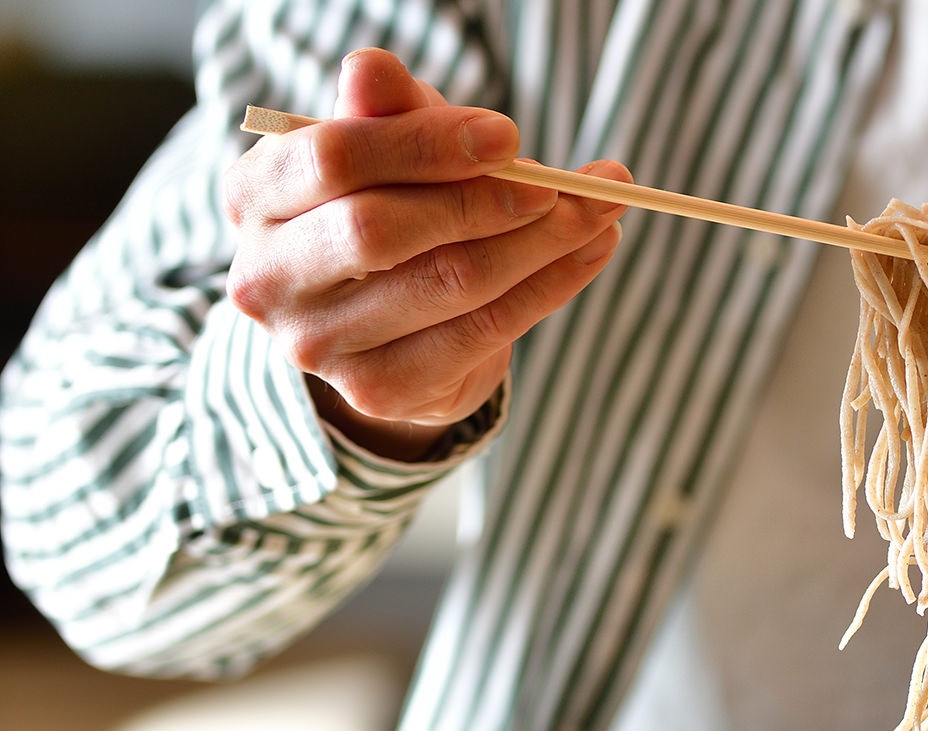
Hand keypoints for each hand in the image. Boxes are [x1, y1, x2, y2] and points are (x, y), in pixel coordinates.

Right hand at [222, 48, 629, 459]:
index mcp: (253, 195)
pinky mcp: (375, 390)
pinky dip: (549, 288)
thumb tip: (373, 70)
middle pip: (383, 230)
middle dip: (489, 200)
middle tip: (566, 183)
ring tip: (602, 211)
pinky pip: (481, 333)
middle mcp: (266, 276)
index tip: (508, 135)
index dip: (425, 145)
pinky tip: (590, 252)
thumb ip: (384, 112)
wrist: (391, 321)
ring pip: (448, 283)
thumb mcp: (387, 148)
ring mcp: (315, 344)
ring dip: (543, 243)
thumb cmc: (390, 204)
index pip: (333, 158)